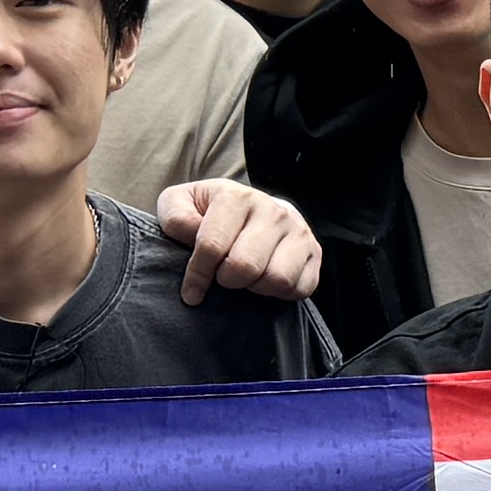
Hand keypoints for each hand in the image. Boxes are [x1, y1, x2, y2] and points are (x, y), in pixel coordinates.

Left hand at [160, 176, 322, 301]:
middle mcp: (273, 211)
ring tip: (247, 278)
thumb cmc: (214, 213)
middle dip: (227, 280)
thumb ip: (175, 215)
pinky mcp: (315, 253)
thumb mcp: (182, 204)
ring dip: (256, 287)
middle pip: (245, 267)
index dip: (197, 275)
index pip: (213, 246)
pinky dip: (281, 294)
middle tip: (224, 276)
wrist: (256, 210)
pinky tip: (266, 280)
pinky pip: (300, 288)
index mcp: (237, 196)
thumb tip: (189, 233)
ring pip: (276, 280)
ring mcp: (298, 232)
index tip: (191, 292)